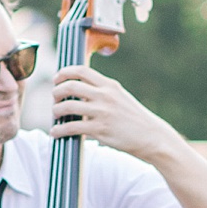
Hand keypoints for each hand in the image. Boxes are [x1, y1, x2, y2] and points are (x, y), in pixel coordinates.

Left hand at [49, 63, 174, 159]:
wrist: (151, 137)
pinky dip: (59, 130)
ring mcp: (102, 112)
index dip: (64, 73)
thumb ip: (102, 92)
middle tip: (54, 99)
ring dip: (56, 110)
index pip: (81, 71)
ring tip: (55, 115)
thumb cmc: (134, 119)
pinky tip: (55, 132)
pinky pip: (71, 127)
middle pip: (70, 86)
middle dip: (56, 92)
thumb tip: (79, 92)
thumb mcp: (120, 97)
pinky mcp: (100, 130)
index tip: (57, 79)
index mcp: (109, 85)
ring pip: (67, 106)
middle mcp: (105, 96)